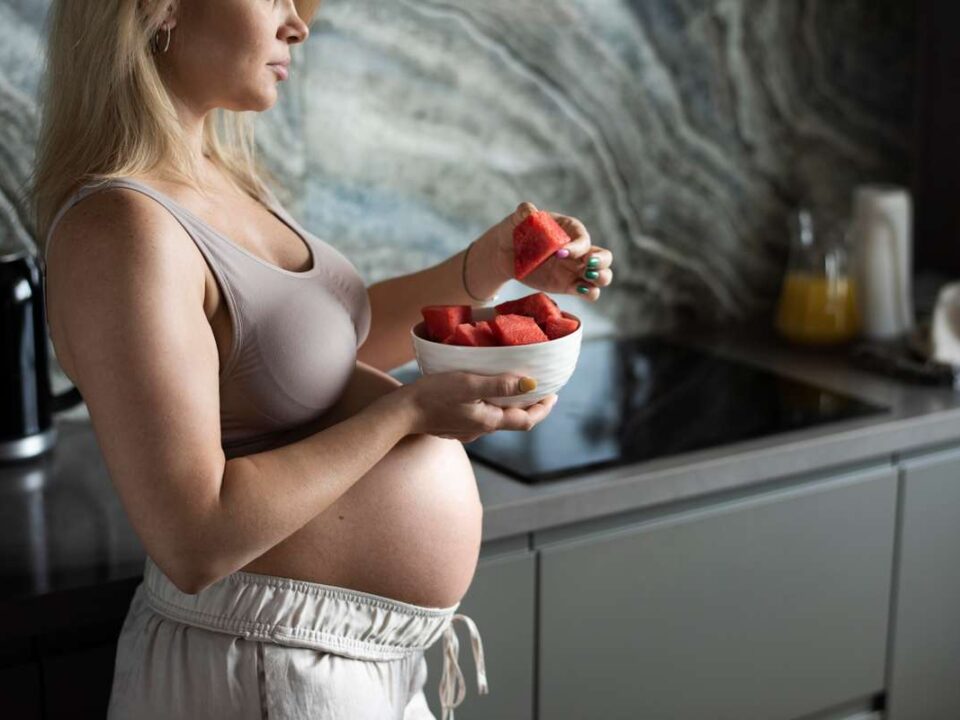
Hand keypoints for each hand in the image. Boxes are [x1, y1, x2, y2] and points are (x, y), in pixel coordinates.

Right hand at [398, 371, 558, 442]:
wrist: (401, 412)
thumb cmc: (434, 394)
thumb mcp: (469, 384)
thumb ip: (500, 384)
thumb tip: (531, 384)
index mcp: (489, 421)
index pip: (526, 420)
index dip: (543, 409)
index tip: (554, 395)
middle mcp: (481, 430)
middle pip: (514, 420)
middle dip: (530, 406)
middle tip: (540, 389)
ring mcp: (467, 430)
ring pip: (497, 418)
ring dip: (510, 405)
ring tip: (515, 386)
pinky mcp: (455, 426)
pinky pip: (481, 417)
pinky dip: (492, 406)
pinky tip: (485, 394)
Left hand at [486, 201, 614, 301]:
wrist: (505, 254)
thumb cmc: (514, 232)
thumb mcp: (517, 220)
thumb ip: (524, 212)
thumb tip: (530, 211)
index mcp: (571, 230)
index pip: (583, 239)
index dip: (576, 247)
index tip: (559, 252)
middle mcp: (580, 250)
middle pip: (604, 257)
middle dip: (601, 262)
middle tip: (588, 265)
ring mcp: (576, 270)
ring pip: (603, 276)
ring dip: (601, 278)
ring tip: (586, 278)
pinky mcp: (569, 286)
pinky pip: (589, 292)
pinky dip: (589, 293)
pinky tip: (577, 289)